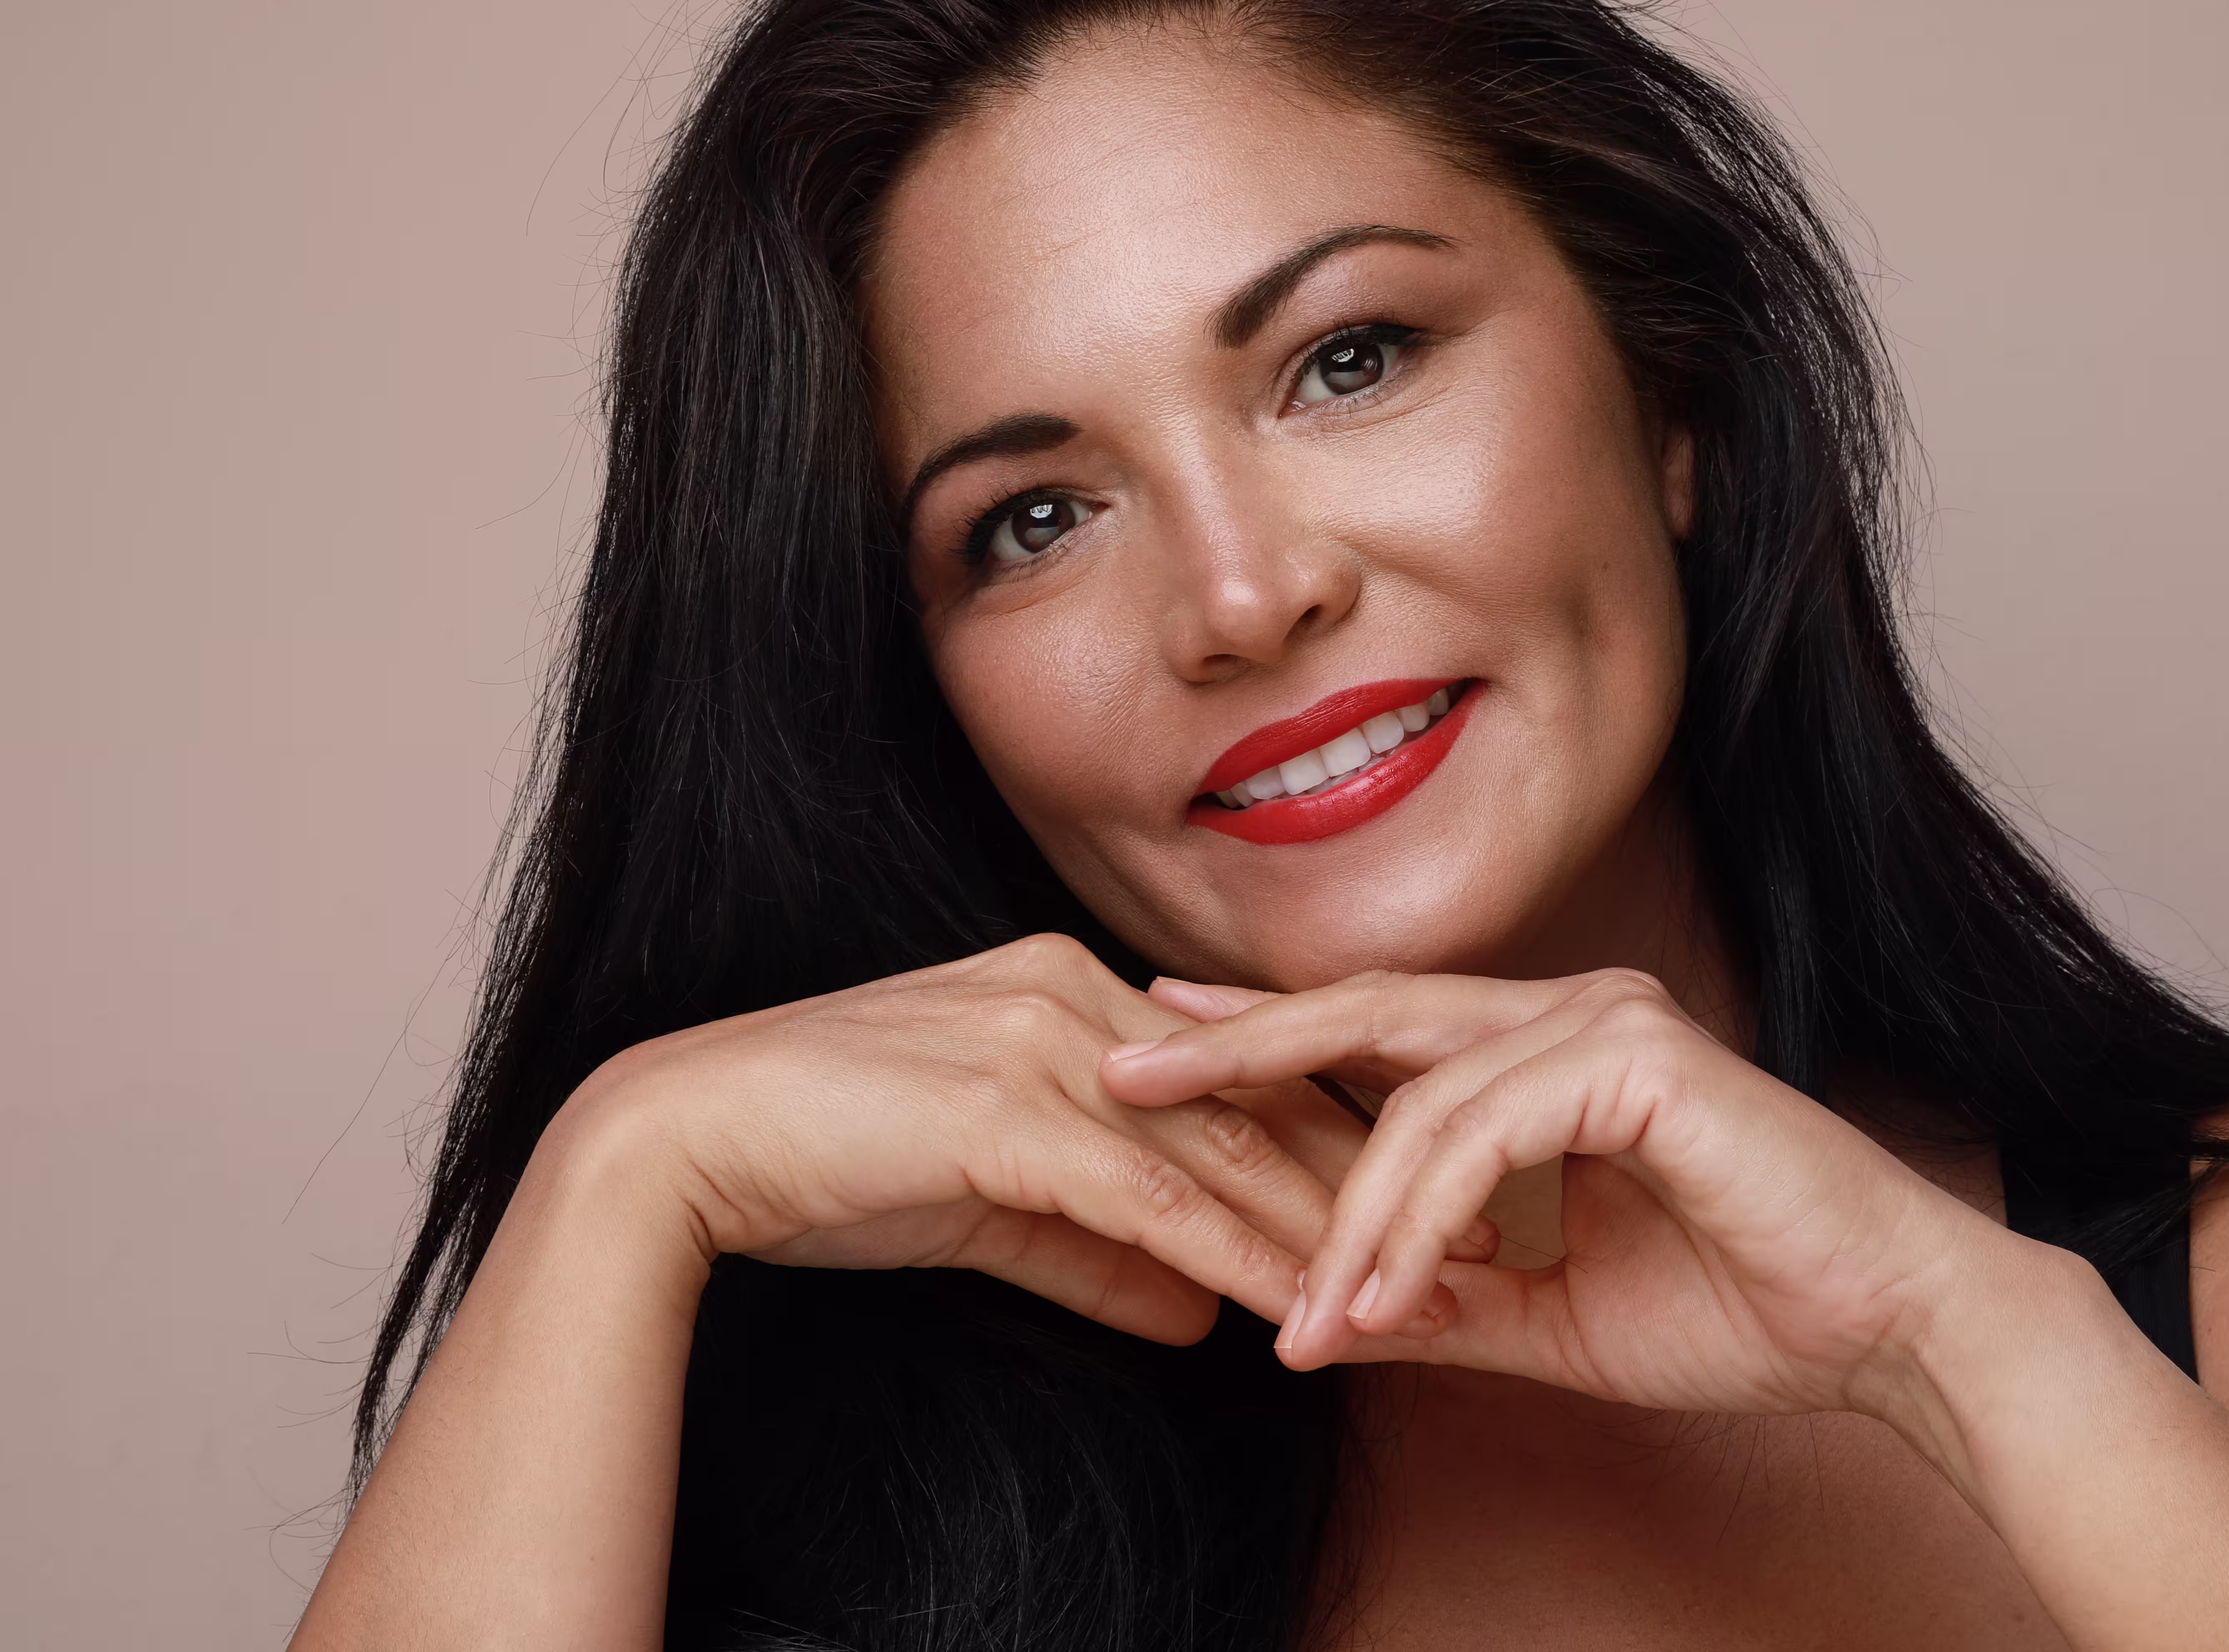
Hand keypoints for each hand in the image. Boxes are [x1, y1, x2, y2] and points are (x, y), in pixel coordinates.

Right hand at [550, 934, 1488, 1345]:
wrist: (686, 1140)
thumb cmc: (829, 1159)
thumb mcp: (993, 1203)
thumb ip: (1100, 1247)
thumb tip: (1195, 1310)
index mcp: (1074, 992)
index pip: (1243, 1073)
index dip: (1333, 1142)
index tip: (1421, 1201)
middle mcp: (1075, 997)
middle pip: (1257, 1102)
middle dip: (1365, 1181)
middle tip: (1468, 1246)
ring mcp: (1044, 1046)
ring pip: (1222, 1150)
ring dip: (1323, 1229)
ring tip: (1417, 1291)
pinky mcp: (1008, 1111)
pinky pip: (1154, 1197)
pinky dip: (1237, 1255)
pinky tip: (1300, 1304)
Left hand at [1102, 967, 2032, 1419]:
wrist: (1887, 1328)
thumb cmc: (1743, 1310)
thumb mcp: (1551, 1315)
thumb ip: (1443, 1298)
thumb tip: (1322, 1316)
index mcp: (1553, 1052)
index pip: (1380, 1031)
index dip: (1266, 1038)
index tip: (1161, 1051)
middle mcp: (1574, 1012)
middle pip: (1371, 1016)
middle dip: (1241, 1047)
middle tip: (1126, 1070)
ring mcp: (1608, 1023)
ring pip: (1419, 1103)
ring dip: (1348, 1219)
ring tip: (1303, 1317)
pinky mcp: (1639, 1062)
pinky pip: (1482, 1135)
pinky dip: (1422, 1219)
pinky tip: (1386, 1293)